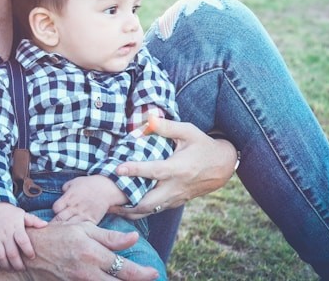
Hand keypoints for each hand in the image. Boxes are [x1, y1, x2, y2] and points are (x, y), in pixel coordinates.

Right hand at [0, 202, 47, 270]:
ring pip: (0, 256)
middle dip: (18, 264)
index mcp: (15, 226)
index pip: (23, 240)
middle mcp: (5, 233)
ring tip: (12, 269)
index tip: (32, 257)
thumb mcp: (21, 213)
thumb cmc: (9, 213)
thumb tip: (45, 225)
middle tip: (22, 268)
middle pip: (12, 253)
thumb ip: (33, 220)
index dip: (28, 251)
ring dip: (6, 266)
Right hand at [24, 222, 159, 279]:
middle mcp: (88, 272)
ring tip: (133, 280)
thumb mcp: (83, 228)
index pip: (124, 268)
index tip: (154, 272)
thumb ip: (110, 236)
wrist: (30, 253)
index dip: (143, 273)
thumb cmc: (58, 235)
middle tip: (149, 277)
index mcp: (92, 253)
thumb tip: (134, 237)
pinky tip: (112, 280)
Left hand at [52, 175, 123, 223]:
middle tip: (58, 224)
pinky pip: (83, 228)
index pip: (55, 208)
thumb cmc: (89, 184)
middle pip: (61, 219)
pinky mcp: (91, 220)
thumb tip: (62, 193)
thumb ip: (65, 188)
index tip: (58, 211)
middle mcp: (74, 207)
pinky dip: (79, 230)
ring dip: (67, 228)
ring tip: (65, 230)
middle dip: (57, 222)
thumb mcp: (74, 182)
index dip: (55, 211)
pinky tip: (77, 231)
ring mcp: (83, 215)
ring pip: (71, 226)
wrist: (106, 188)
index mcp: (68, 198)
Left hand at [113, 118, 236, 217]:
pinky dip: (140, 212)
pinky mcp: (176, 202)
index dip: (135, 170)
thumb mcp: (188, 131)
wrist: (222, 166)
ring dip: (130, 211)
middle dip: (127, 203)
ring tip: (109, 208)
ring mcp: (176, 197)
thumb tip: (148, 117)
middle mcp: (176, 186)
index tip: (117, 169)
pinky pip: (156, 211)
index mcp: (178, 168)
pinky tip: (125, 208)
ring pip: (150, 211)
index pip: (154, 171)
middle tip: (105, 200)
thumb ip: (167, 126)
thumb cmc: (203, 145)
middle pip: (148, 202)